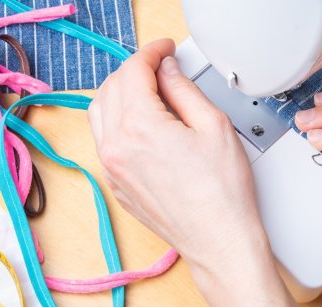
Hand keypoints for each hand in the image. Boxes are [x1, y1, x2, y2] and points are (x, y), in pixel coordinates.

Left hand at [88, 40, 266, 266]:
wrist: (218, 241)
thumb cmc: (222, 194)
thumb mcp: (213, 126)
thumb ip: (183, 89)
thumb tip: (167, 71)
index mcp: (139, 127)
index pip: (133, 71)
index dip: (151, 52)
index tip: (164, 50)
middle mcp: (115, 148)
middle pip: (111, 88)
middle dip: (135, 71)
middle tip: (162, 68)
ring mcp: (111, 169)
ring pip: (99, 113)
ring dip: (120, 94)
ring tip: (150, 93)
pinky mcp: (115, 185)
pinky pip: (104, 141)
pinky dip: (117, 122)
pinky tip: (144, 124)